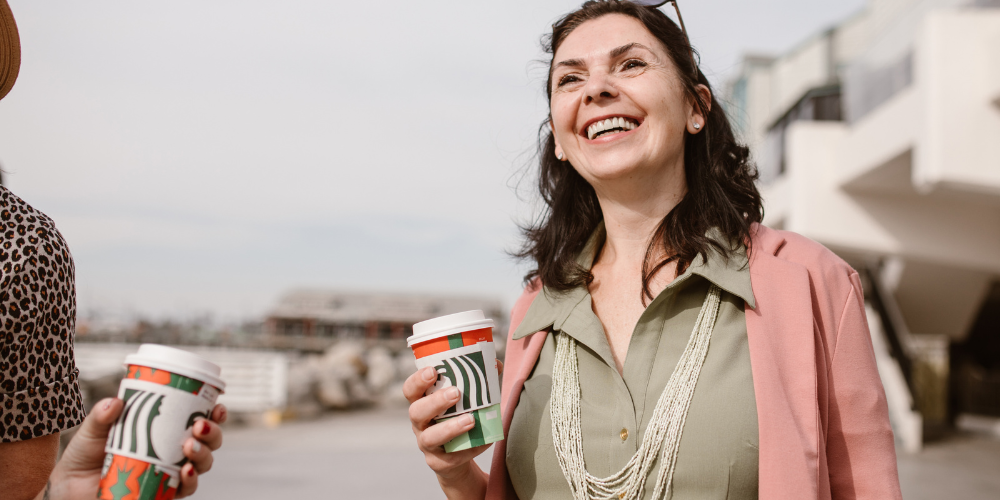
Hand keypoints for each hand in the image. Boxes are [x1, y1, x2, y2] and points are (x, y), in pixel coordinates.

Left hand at [40, 398, 226, 499]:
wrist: (69, 489)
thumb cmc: (84, 458)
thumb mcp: (92, 431)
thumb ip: (101, 417)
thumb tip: (114, 401)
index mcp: (165, 432)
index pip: (198, 420)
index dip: (215, 414)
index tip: (217, 405)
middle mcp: (173, 453)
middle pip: (209, 442)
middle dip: (213, 433)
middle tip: (199, 426)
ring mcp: (169, 474)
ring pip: (203, 464)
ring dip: (204, 453)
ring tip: (189, 446)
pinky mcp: (162, 494)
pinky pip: (186, 488)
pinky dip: (191, 480)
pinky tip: (186, 471)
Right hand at [404, 361, 501, 498]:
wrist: (457, 457)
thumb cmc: (459, 419)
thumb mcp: (464, 401)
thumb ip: (479, 381)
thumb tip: (496, 364)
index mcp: (422, 403)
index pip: (410, 390)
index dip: (417, 380)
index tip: (433, 371)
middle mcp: (420, 424)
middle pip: (416, 412)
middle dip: (435, 402)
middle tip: (456, 393)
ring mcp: (427, 444)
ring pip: (429, 438)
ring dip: (450, 428)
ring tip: (470, 420)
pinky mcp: (439, 462)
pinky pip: (451, 458)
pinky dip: (470, 448)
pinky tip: (485, 441)